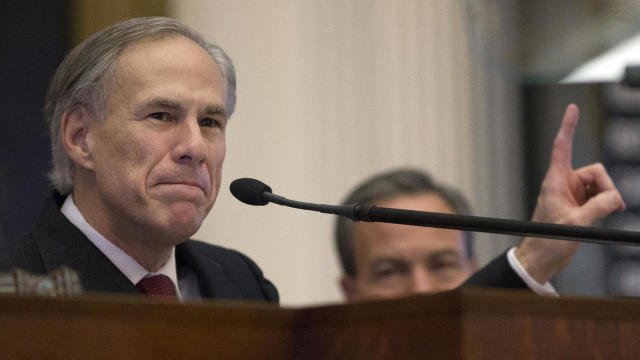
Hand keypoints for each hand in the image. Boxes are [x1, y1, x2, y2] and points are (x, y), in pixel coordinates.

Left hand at [515, 104, 625, 282]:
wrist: (543, 258)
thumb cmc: (549, 240)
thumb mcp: (576, 223)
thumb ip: (599, 207)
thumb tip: (616, 199)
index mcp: (555, 181)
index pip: (562, 147)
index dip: (568, 126)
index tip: (572, 108)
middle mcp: (564, 184)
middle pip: (596, 172)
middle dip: (607, 187)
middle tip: (610, 207)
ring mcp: (572, 194)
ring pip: (601, 186)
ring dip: (607, 198)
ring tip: (601, 216)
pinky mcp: (579, 205)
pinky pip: (600, 197)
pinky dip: (606, 205)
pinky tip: (605, 216)